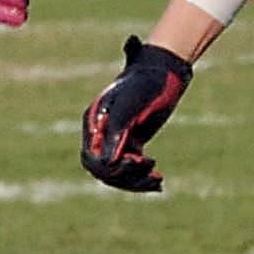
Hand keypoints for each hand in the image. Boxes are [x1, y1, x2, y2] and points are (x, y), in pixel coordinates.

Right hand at [80, 35, 191, 191]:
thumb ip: (116, 132)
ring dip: (137, 181)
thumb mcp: (129, 107)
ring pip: (118, 173)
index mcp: (95, 124)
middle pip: (104, 170)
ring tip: (158, 179)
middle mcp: (102, 134)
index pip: (91, 158)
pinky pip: (131, 169)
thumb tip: (109, 162)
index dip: (108, 168)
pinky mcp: (131, 143)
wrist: (161, 73)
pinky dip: (143, 177)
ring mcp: (116, 140)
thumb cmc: (144, 84)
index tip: (133, 162)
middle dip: (125, 175)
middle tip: (149, 167)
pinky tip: (159, 180)